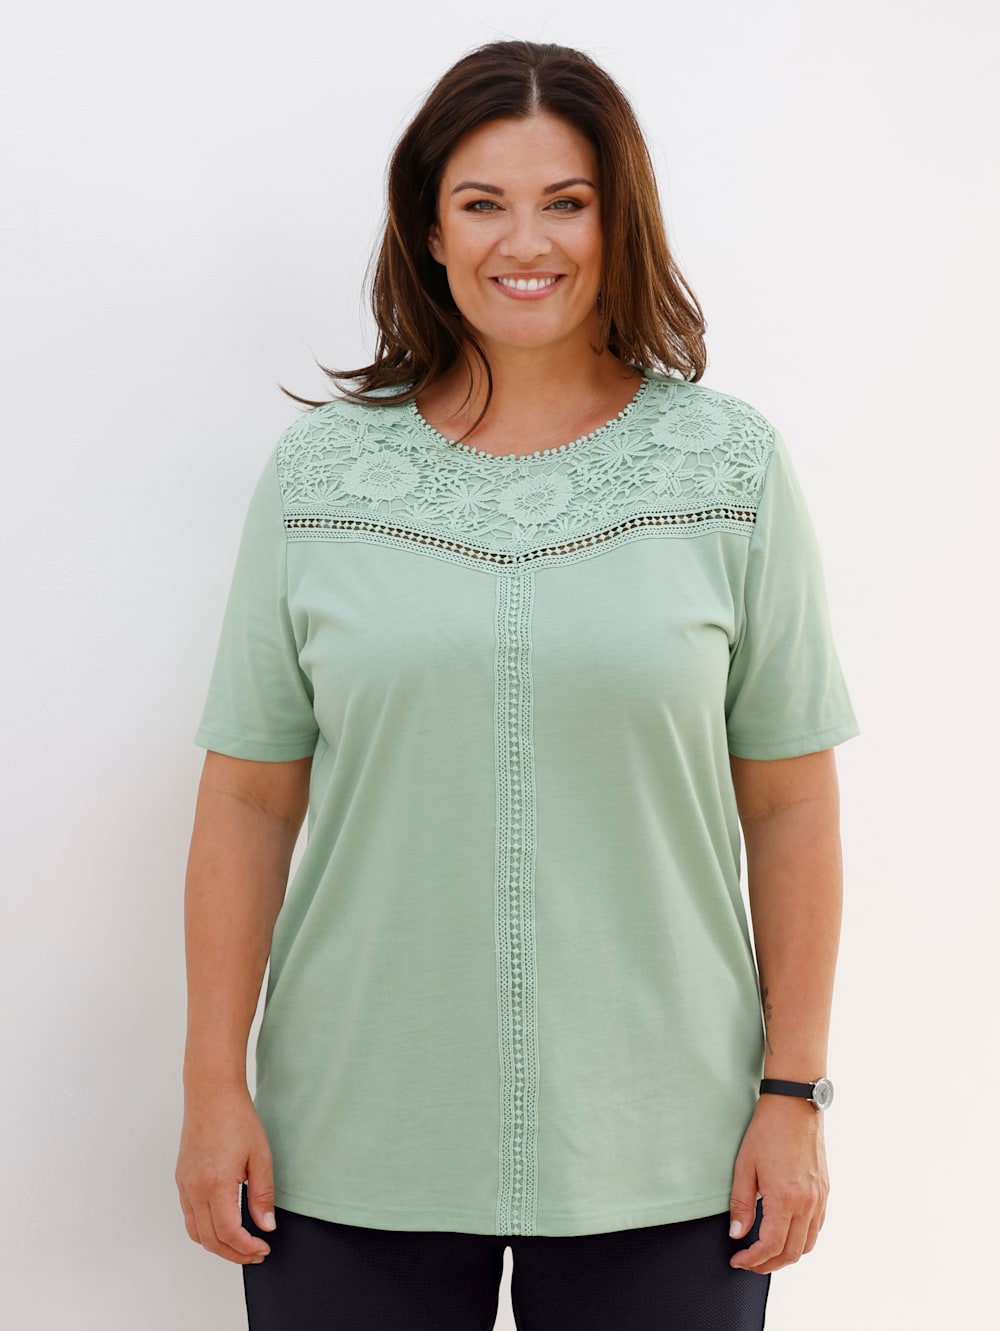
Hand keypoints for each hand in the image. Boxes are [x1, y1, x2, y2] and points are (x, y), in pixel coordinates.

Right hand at [176, 1084, 276, 1264]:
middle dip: (234, 1253)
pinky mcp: (181, 1180)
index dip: (247, 1247)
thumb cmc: (237, 1119)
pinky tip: (223, 1225)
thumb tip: (266, 1226)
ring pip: (196, 1232)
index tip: (263, 1249)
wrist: (211, 1094)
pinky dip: (205, 1230)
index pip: (229, 1232)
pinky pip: (189, 1216)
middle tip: (255, 1254)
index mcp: (216, 1184)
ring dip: (218, 1245)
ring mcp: (184, 1185)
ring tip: (241, 1245)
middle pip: (210, 1240)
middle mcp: (194, 1189)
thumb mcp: (260, 1156)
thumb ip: (262, 1195)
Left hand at [728, 1093, 828, 1274]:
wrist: (794, 1105)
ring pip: (807, 1245)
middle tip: (749, 1262)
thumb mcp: (744, 1165)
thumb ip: (741, 1204)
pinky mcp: (825, 1192)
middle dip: (768, 1264)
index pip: (770, 1246)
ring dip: (786, 1255)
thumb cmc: (766, 1132)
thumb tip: (737, 1234)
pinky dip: (802, 1240)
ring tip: (765, 1253)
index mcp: (785, 1198)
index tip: (737, 1260)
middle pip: (791, 1253)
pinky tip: (785, 1234)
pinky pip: (816, 1228)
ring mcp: (819, 1199)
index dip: (752, 1259)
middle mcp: (807, 1203)